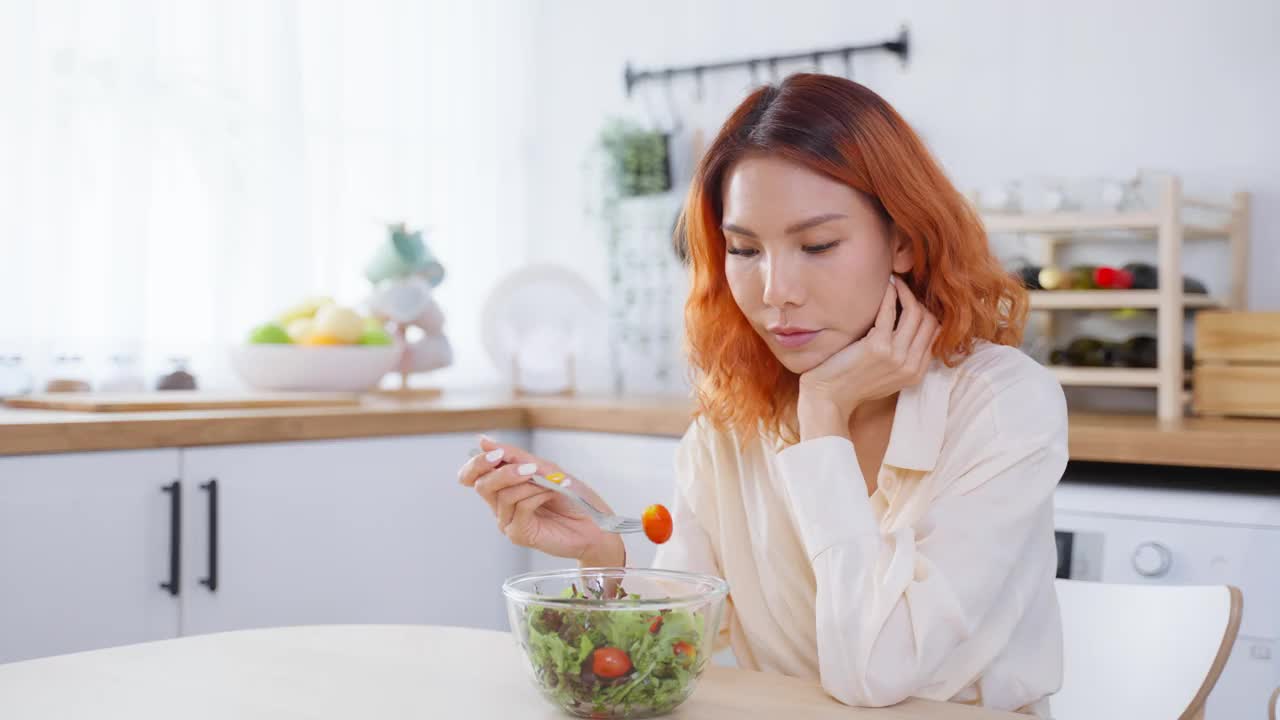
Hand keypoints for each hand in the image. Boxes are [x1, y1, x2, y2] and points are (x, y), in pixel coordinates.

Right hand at [457, 436, 624, 565]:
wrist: (596, 524)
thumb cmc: (573, 497)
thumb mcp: (545, 468)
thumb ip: (514, 456)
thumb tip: (484, 441)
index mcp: (503, 487)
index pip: (471, 476)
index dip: (476, 463)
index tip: (495, 454)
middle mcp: (501, 506)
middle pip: (481, 485)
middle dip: (504, 472)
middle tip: (529, 468)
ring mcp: (508, 521)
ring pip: (503, 496)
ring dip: (530, 483)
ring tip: (551, 484)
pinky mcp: (519, 535)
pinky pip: (519, 508)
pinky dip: (537, 495)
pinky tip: (551, 494)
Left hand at [797, 277, 938, 439]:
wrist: (828, 397)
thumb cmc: (851, 383)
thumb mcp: (885, 374)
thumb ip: (901, 357)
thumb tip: (907, 326)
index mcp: (915, 373)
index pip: (935, 334)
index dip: (925, 313)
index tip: (911, 301)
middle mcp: (910, 365)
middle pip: (929, 321)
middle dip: (918, 300)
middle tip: (903, 288)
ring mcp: (896, 356)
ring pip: (916, 313)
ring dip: (906, 292)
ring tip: (895, 283)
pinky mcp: (877, 346)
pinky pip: (890, 311)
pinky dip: (890, 294)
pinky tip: (885, 286)